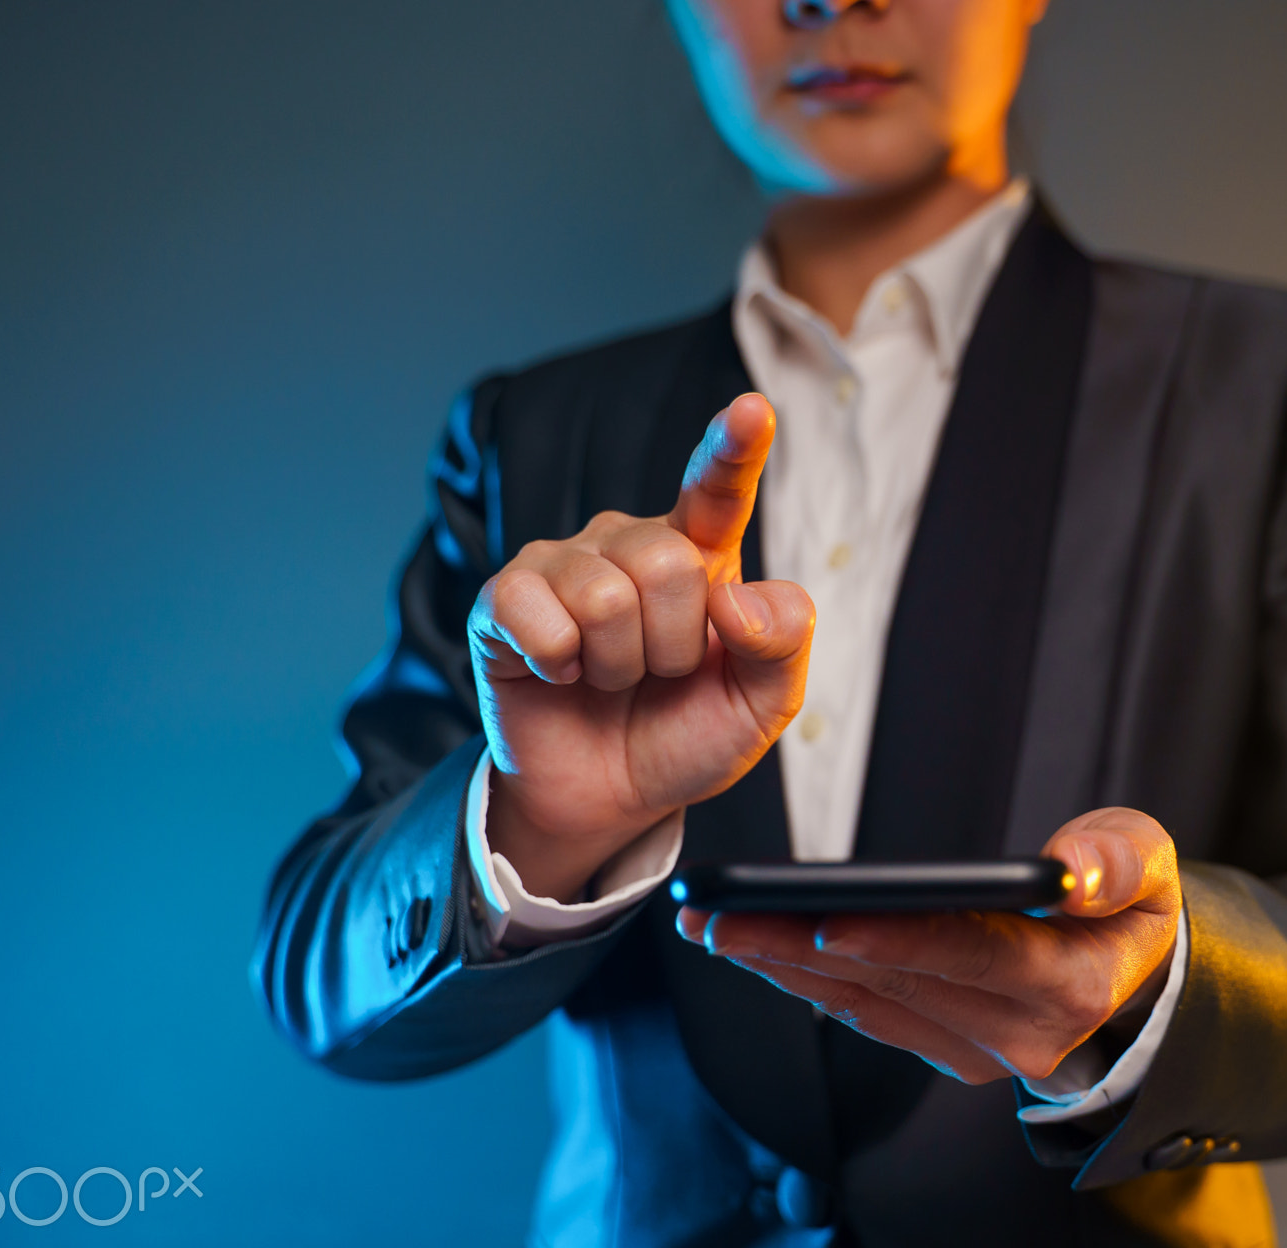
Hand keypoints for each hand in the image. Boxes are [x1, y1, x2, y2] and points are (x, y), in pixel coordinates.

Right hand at [468, 394, 813, 898]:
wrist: (608, 798)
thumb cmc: (683, 734)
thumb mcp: (761, 705)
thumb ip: (781, 643)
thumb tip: (736, 595)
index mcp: (701, 555)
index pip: (718, 488)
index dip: (733, 447)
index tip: (752, 409)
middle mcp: (629, 542)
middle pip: (668, 563)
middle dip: (673, 644)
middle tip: (657, 674)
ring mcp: (563, 564)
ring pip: (607, 596)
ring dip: (619, 664)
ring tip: (610, 678)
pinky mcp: (504, 598)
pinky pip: (540, 617)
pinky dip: (558, 665)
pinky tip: (558, 673)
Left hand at [678, 808, 1181, 1084]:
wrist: (1139, 989)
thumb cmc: (1134, 913)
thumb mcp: (1155, 871)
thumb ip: (1121, 862)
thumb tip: (1073, 871)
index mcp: (1067, 986)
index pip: (969, 958)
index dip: (896, 940)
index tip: (825, 920)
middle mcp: (1015, 1034)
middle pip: (894, 984)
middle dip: (797, 946)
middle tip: (720, 913)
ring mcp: (975, 1051)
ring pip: (864, 1005)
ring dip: (782, 966)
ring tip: (712, 925)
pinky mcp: (944, 1050)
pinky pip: (865, 1016)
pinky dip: (806, 982)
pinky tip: (756, 951)